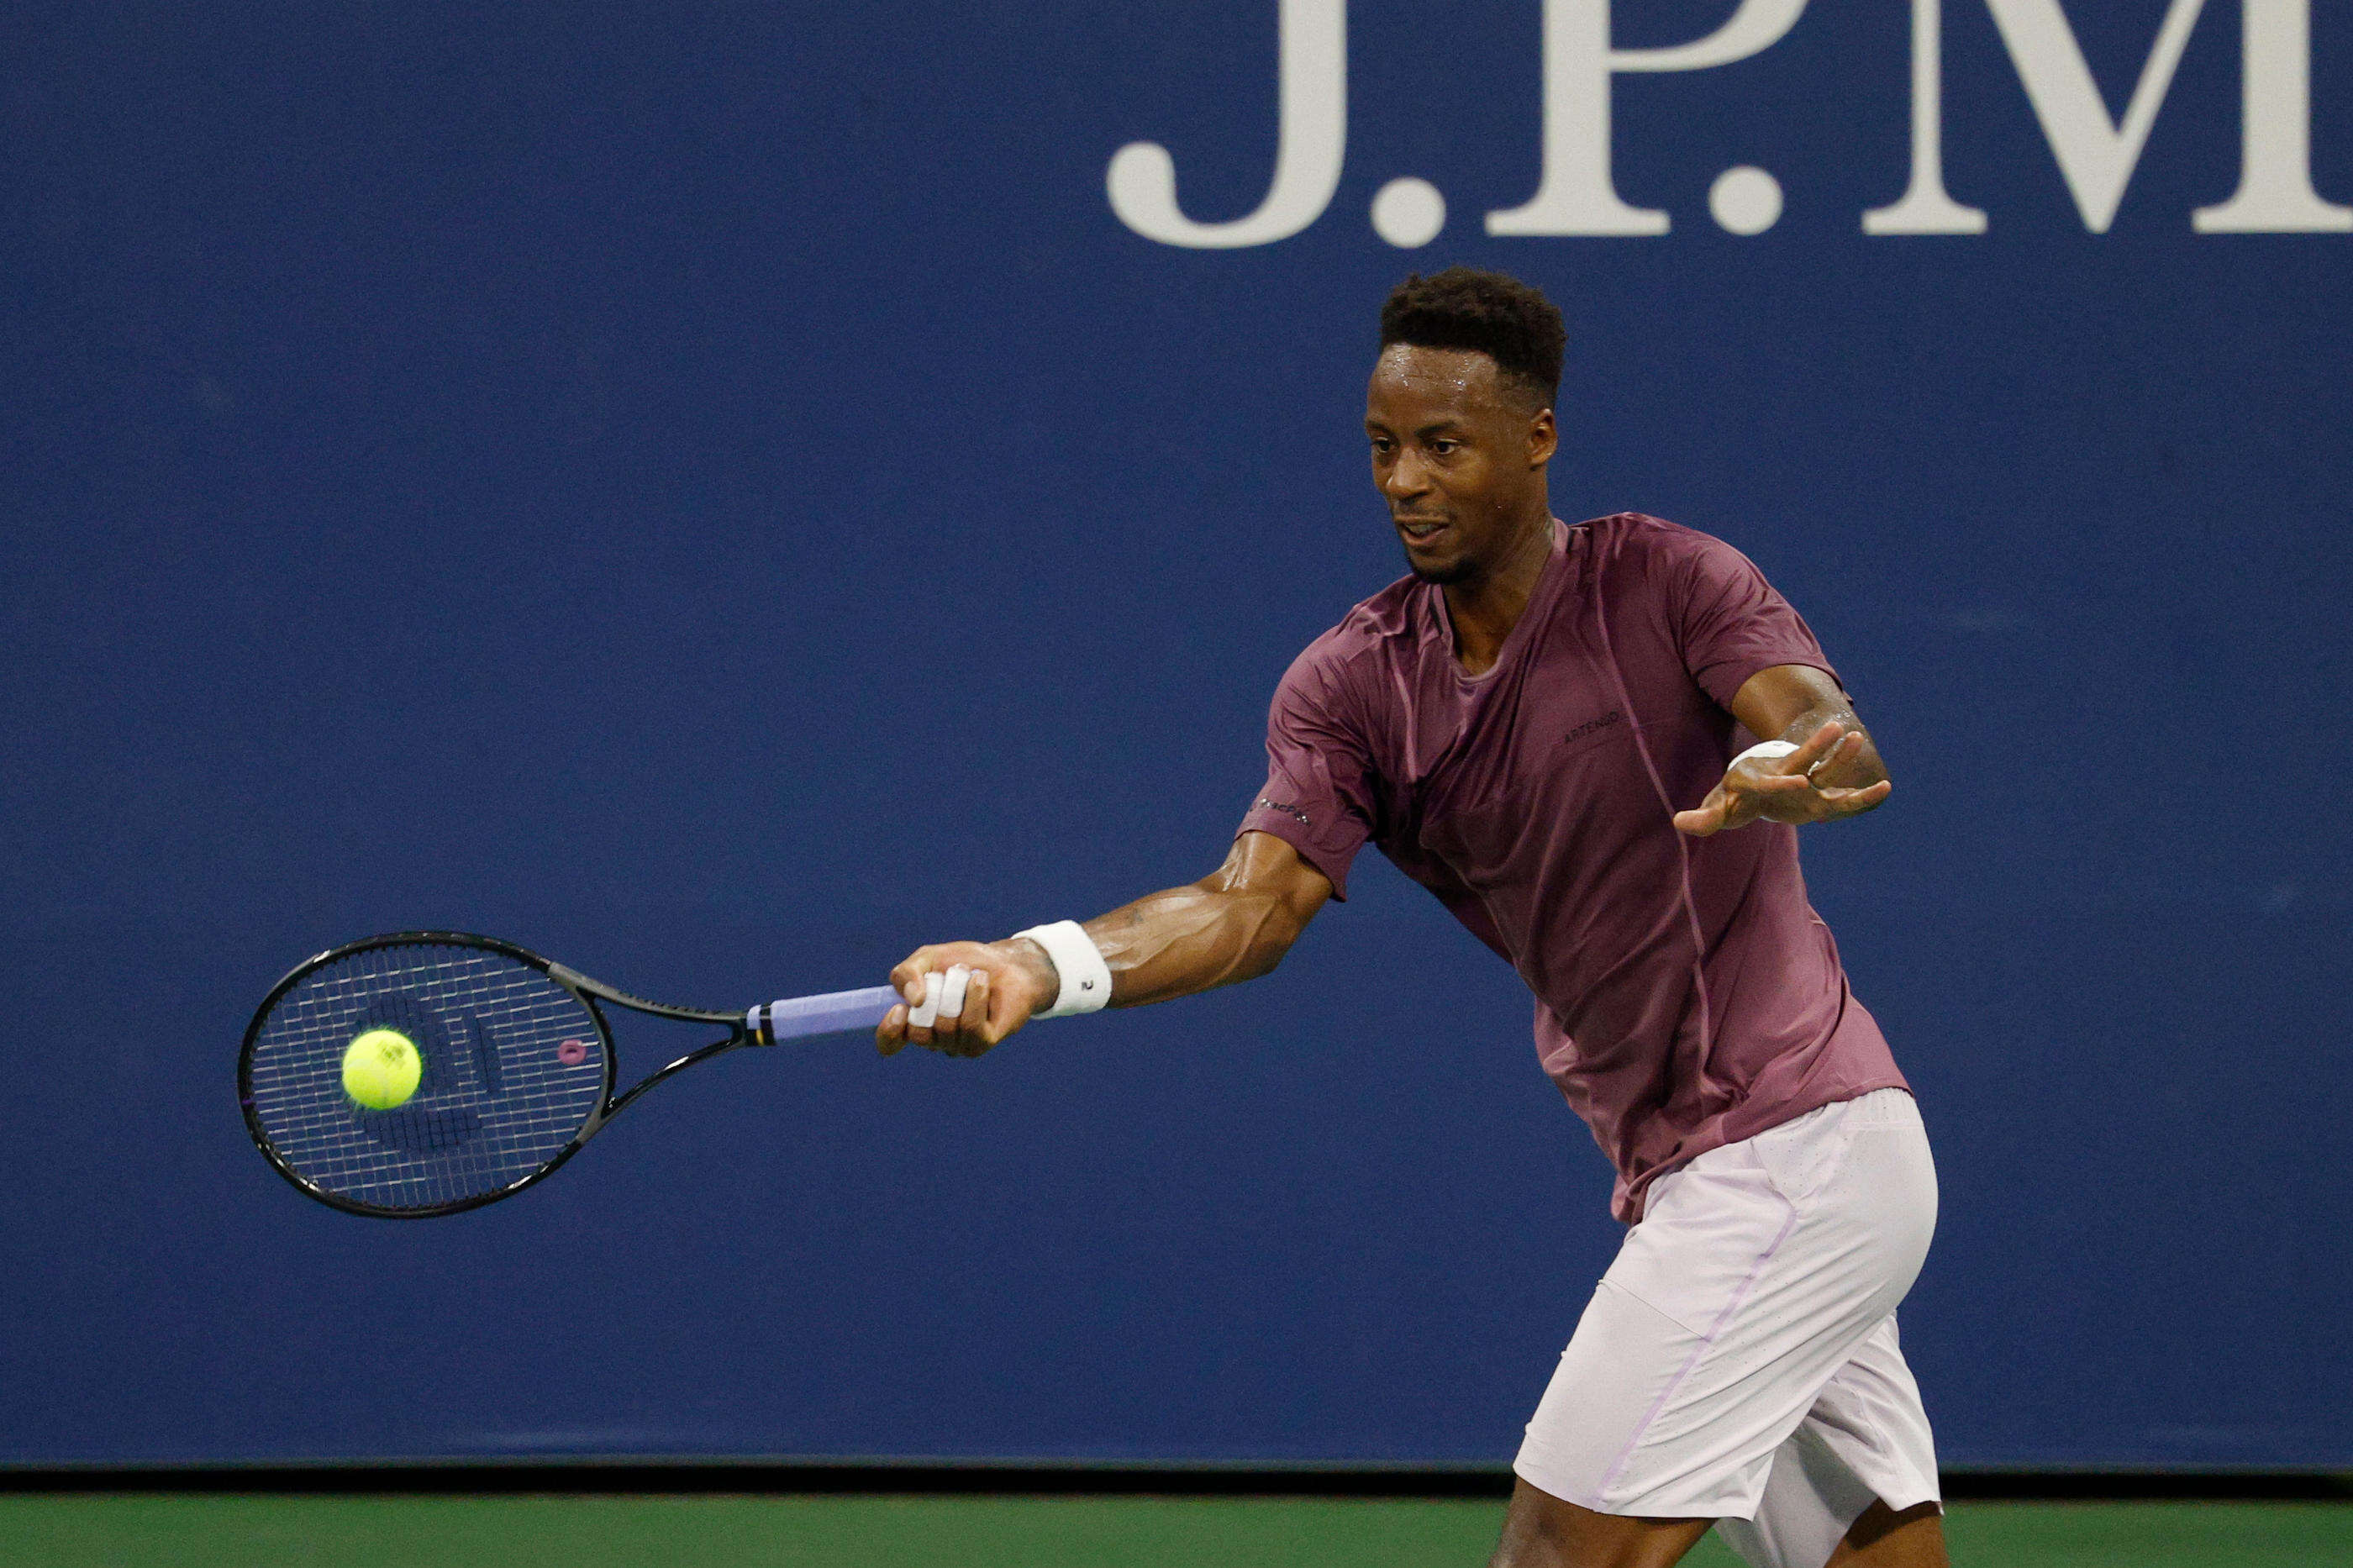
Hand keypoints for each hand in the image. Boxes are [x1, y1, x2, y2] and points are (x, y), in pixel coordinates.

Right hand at [874, 938, 1059, 1057]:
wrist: (1007, 962)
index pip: (889, 1043)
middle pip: (918, 1033)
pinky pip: (970, 1026)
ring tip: (969, 976)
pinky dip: (975, 996)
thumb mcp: (928, 958)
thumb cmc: (966, 963)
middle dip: (932, 997)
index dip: (888, 1032)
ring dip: (956, 991)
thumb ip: (907, 973)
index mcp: (914, 1021)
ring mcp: (957, 1045)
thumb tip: (913, 1000)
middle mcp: (934, 1039)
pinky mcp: (981, 1043)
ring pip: (944, 1027)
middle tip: (947, 977)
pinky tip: (981, 981)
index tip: (898, 1009)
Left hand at [1672, 719, 1892, 837]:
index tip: (1800, 783)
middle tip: (1836, 729)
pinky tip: (1886, 787)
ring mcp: (1804, 780)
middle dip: (1817, 747)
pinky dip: (1860, 794)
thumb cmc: (1736, 799)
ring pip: (1825, 766)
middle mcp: (1784, 774)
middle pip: (1801, 758)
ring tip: (1858, 736)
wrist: (1756, 786)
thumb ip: (1703, 818)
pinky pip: (1841, 793)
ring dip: (1841, 753)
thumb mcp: (1719, 809)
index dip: (1783, 782)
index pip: (1771, 781)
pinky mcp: (1817, 793)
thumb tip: (1678, 822)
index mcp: (1758, 779)